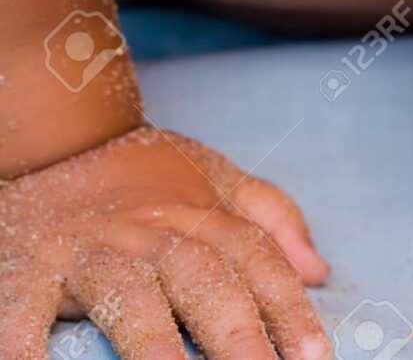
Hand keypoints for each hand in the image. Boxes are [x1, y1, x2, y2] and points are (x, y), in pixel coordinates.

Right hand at [0, 127, 331, 359]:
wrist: (57, 139)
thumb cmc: (145, 175)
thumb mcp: (215, 179)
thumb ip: (269, 217)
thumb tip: (319, 269)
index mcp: (198, 213)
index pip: (255, 257)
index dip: (288, 305)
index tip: (316, 354)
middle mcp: (149, 229)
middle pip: (202, 277)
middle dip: (236, 330)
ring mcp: (88, 247)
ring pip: (128, 291)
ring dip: (153, 341)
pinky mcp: (27, 264)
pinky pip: (24, 304)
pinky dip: (25, 340)